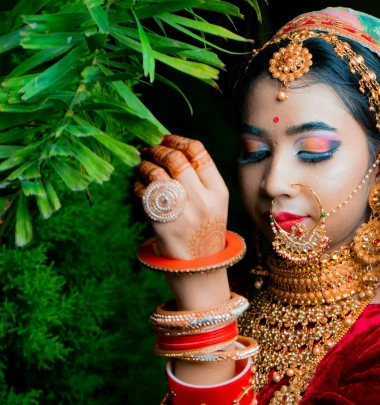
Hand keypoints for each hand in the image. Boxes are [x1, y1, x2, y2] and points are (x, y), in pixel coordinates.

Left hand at [134, 136, 228, 260]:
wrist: (199, 265)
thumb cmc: (205, 228)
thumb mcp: (216, 201)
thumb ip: (200, 176)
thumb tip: (172, 146)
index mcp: (218, 191)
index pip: (198, 152)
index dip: (178, 140)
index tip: (166, 138)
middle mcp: (202, 200)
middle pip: (175, 159)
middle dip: (158, 149)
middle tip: (150, 149)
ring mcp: (181, 212)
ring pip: (156, 173)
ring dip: (144, 165)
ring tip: (142, 165)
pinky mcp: (161, 223)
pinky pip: (143, 194)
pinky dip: (137, 185)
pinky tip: (139, 186)